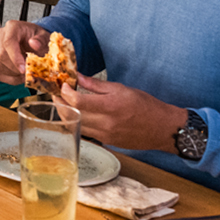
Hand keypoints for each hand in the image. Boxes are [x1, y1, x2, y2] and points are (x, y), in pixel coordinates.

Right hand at [0, 20, 47, 84]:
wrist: (34, 40)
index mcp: (12, 27)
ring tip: (27, 73)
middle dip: (16, 68)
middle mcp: (0, 35)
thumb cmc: (38, 38)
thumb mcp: (45, 37)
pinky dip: (11, 79)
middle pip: (1, 55)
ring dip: (14, 73)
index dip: (15, 57)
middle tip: (29, 72)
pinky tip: (21, 77)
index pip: (8, 42)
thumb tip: (34, 43)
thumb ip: (41, 40)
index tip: (24, 69)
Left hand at [58, 74, 188, 152]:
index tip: (63, 85)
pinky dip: (78, 123)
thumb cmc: (146, 106)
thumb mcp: (122, 89)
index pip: (78, 101)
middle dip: (60, 103)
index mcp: (111, 106)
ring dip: (66, 114)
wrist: (162, 128)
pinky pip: (86, 133)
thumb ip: (97, 85)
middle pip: (72, 115)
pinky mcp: (107, 142)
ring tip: (64, 103)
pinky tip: (77, 115)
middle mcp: (106, 123)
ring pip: (76, 126)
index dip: (65, 93)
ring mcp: (105, 135)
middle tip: (57, 94)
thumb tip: (79, 77)